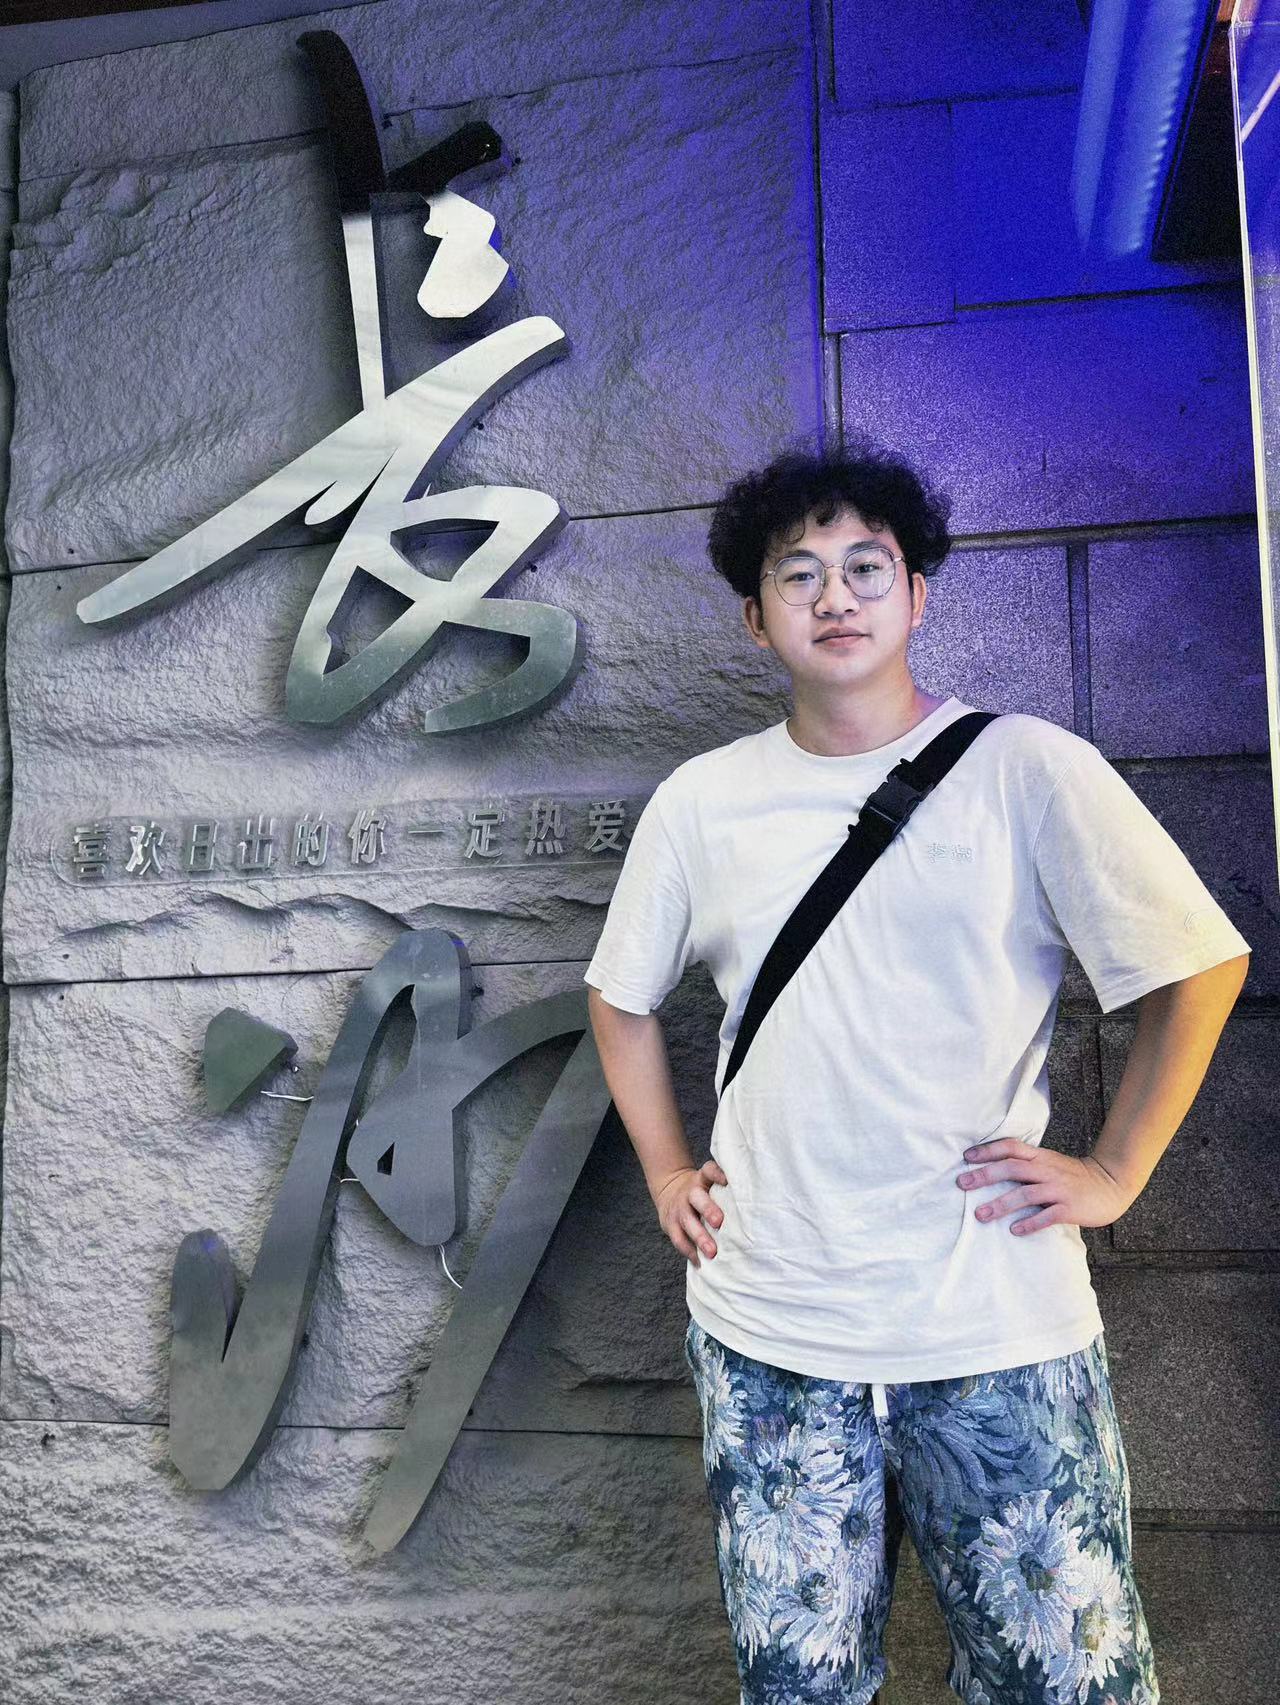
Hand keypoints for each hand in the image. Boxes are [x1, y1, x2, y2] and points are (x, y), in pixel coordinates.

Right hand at [655, 1159, 728, 1267]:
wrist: (669, 1191)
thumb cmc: (702, 1192)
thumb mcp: (709, 1182)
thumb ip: (726, 1189)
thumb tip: (757, 1202)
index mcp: (702, 1179)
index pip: (708, 1171)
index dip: (716, 1174)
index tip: (727, 1180)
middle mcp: (690, 1192)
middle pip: (697, 1198)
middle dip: (708, 1209)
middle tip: (719, 1222)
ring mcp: (679, 1209)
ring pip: (688, 1222)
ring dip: (700, 1237)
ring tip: (712, 1252)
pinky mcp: (670, 1225)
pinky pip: (678, 1239)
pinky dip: (689, 1251)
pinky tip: (700, 1262)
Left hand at [955, 1138, 1138, 1234]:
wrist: (1111, 1183)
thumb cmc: (1074, 1175)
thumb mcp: (1050, 1162)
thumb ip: (1027, 1163)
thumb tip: (994, 1168)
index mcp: (1040, 1157)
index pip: (1011, 1147)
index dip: (988, 1150)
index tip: (967, 1157)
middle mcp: (1047, 1170)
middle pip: (1012, 1168)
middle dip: (985, 1175)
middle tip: (963, 1184)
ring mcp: (1058, 1189)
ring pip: (1025, 1194)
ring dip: (1001, 1204)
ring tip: (980, 1214)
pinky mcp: (1069, 1208)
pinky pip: (1046, 1216)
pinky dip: (1029, 1222)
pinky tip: (1014, 1230)